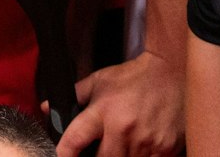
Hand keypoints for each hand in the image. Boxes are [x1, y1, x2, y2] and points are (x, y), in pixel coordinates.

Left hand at [51, 51, 184, 156]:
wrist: (172, 72)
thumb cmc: (133, 77)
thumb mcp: (99, 81)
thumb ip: (74, 96)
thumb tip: (47, 108)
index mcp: (103, 112)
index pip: (75, 140)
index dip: (64, 152)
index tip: (60, 155)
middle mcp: (123, 129)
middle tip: (98, 148)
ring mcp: (146, 141)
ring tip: (121, 143)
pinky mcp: (166, 149)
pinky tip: (139, 147)